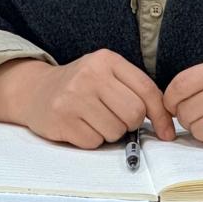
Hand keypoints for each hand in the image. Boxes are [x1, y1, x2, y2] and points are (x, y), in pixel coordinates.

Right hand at [0, 49, 174, 147]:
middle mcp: (90, 75)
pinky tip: (81, 125)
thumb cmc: (81, 85)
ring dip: (110, 132)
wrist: (36, 90)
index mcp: (106, 60)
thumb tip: (165, 121)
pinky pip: (94, 142)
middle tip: (116, 118)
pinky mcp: (62, 120)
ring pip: (115, 131)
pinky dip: (92, 139)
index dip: (160, 114)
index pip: (146, 89)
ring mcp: (74, 97)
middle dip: (130, 123)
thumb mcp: (107, 74)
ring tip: (94, 118)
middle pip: (133, 113)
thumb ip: (134, 89)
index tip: (166, 131)